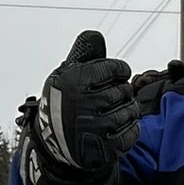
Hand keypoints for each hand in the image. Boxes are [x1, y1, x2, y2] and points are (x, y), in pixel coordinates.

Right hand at [33, 31, 136, 178]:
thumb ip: (84, 55)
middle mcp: (84, 104)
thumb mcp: (66, 75)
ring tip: (117, 110)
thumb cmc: (63, 103)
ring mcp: (94, 128)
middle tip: (115, 95)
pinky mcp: (102, 148)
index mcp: (74, 82)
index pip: (114, 69)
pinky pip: (130, 134)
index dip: (120, 70)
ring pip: (129, 112)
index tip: (118, 74)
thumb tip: (96, 36)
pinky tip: (120, 126)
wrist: (53, 142)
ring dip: (128, 110)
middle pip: (123, 90)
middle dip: (123, 91)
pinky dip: (130, 129)